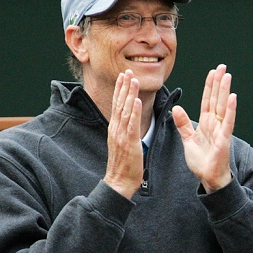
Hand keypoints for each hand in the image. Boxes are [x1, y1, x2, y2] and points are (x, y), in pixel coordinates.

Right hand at [103, 70, 143, 198]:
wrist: (118, 181)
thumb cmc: (123, 166)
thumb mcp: (122, 145)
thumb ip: (124, 132)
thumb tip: (128, 124)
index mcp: (115, 129)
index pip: (117, 105)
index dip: (120, 90)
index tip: (123, 77)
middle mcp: (116, 129)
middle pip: (119, 103)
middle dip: (123, 86)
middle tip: (127, 70)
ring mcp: (121, 135)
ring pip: (125, 110)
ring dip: (129, 94)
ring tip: (132, 79)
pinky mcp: (129, 142)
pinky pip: (132, 124)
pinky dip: (134, 111)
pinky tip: (137, 101)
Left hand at [173, 64, 236, 192]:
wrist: (208, 178)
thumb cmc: (202, 161)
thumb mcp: (188, 140)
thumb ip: (183, 124)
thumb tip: (178, 109)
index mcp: (205, 123)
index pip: (207, 100)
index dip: (209, 86)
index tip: (212, 72)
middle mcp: (215, 124)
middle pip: (216, 99)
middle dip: (218, 83)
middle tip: (222, 66)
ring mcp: (221, 130)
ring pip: (222, 107)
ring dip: (224, 91)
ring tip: (227, 76)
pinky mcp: (224, 139)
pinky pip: (227, 122)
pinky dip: (230, 110)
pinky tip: (232, 97)